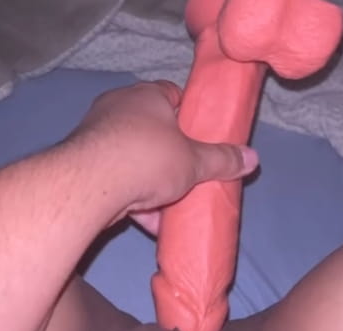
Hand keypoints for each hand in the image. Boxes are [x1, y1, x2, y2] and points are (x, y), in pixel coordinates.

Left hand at [73, 81, 258, 231]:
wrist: (92, 185)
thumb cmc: (149, 157)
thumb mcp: (194, 160)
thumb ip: (222, 160)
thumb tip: (254, 158)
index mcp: (145, 97)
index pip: (171, 95)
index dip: (189, 114)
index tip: (200, 134)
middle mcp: (118, 111)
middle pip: (153, 133)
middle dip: (172, 157)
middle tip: (190, 174)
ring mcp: (98, 140)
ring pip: (136, 161)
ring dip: (154, 185)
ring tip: (173, 206)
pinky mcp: (88, 168)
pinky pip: (119, 182)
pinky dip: (135, 201)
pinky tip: (152, 223)